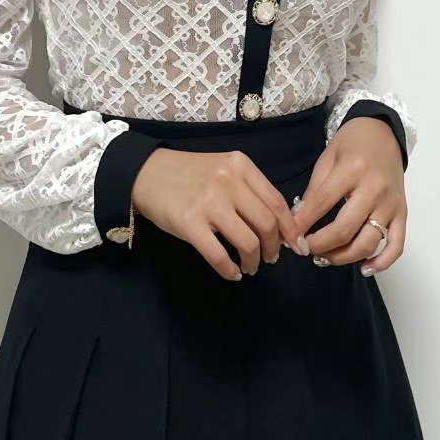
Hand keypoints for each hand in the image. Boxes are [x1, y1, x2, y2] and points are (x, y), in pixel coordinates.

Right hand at [131, 148, 305, 280]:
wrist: (146, 173)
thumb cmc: (189, 175)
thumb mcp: (224, 170)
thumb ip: (250, 191)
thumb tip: (280, 226)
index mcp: (241, 166)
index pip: (277, 202)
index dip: (289, 229)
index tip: (293, 245)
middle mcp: (228, 181)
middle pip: (267, 224)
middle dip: (273, 248)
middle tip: (270, 258)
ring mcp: (208, 202)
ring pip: (247, 241)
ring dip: (254, 261)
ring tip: (250, 266)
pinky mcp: (189, 223)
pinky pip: (218, 255)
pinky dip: (229, 270)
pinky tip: (232, 273)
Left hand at [290, 117, 406, 273]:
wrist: (383, 133)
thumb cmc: (351, 145)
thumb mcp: (326, 160)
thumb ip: (313, 192)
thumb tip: (295, 222)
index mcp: (352, 170)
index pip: (321, 204)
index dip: (301, 225)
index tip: (288, 238)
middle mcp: (374, 189)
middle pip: (344, 229)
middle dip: (319, 245)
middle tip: (305, 249)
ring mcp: (390, 203)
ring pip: (368, 242)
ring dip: (343, 256)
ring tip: (325, 257)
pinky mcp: (402, 213)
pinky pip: (396, 244)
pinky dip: (382, 262)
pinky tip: (364, 269)